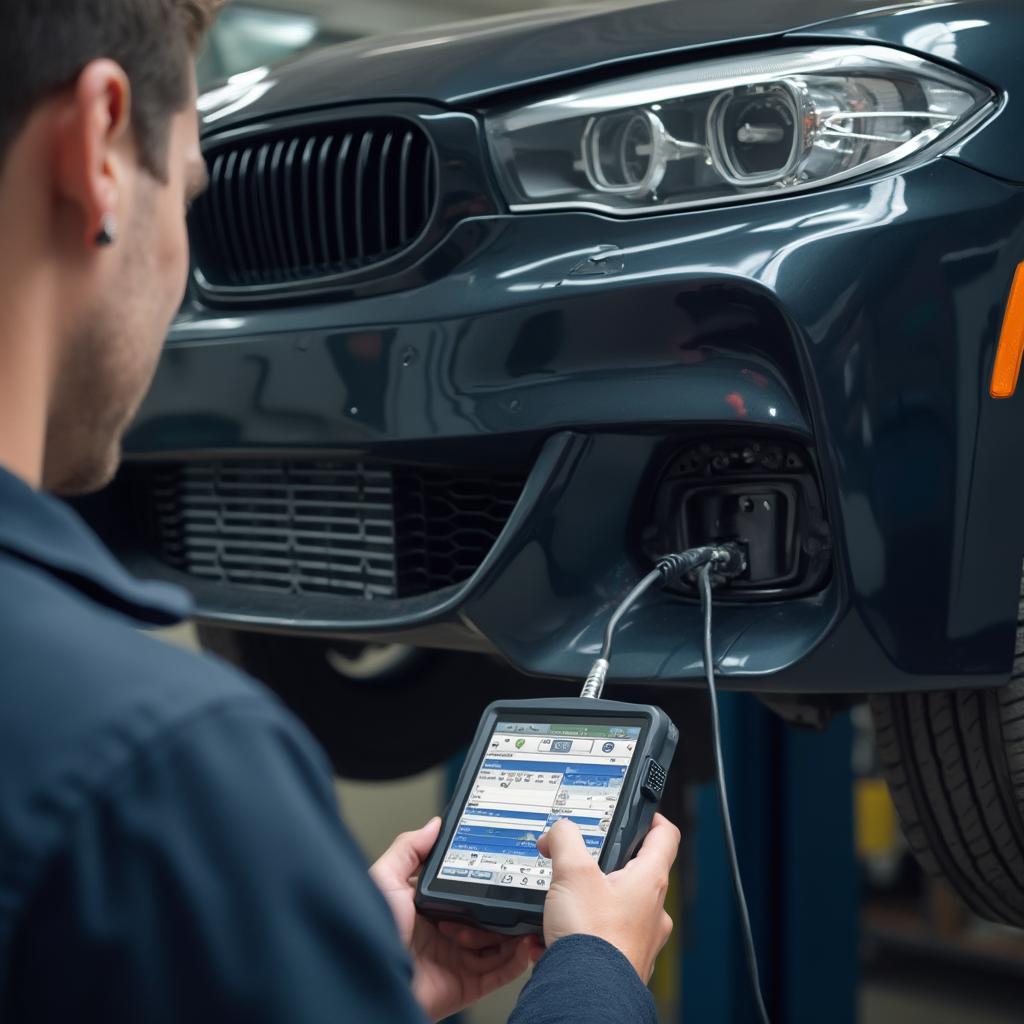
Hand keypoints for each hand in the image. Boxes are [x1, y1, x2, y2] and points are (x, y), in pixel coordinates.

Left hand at [370, 817, 541, 1021]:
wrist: (373, 983)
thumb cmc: (373, 935)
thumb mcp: (385, 880)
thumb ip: (408, 849)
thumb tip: (433, 825)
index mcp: (431, 907)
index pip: (467, 889)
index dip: (485, 879)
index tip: (503, 865)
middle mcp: (446, 932)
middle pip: (488, 914)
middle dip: (502, 905)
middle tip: (512, 894)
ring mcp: (458, 958)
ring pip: (500, 941)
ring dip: (511, 930)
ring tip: (518, 918)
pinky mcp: (468, 983)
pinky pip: (502, 972)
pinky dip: (518, 959)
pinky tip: (524, 943)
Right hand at [535, 813, 679, 982]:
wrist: (587, 994)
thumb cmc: (593, 938)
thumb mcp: (572, 872)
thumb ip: (565, 839)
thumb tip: (557, 831)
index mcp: (649, 880)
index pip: (665, 835)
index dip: (653, 817)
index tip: (641, 812)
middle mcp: (652, 910)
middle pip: (636, 872)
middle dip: (606, 865)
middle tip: (581, 862)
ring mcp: (641, 939)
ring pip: (617, 907)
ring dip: (589, 902)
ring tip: (562, 904)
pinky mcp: (624, 961)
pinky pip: (603, 937)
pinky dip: (581, 933)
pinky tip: (554, 936)